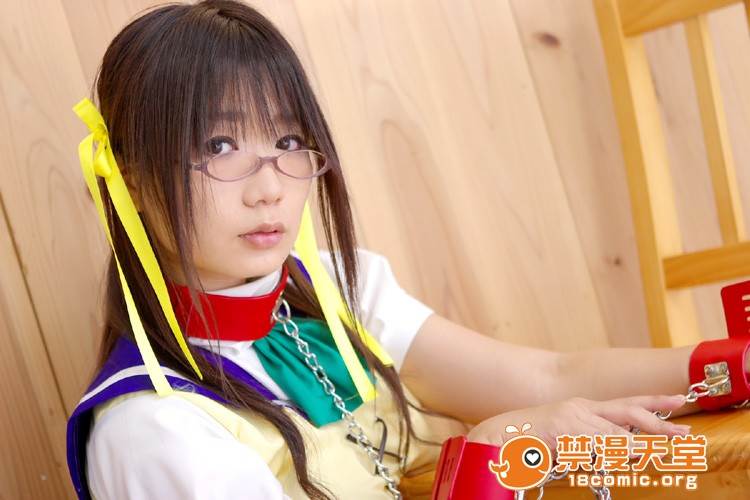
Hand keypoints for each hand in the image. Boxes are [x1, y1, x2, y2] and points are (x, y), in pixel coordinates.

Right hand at [466, 395, 689, 458]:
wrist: (495, 437)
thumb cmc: (529, 442)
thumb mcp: (566, 440)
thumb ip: (591, 444)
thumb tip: (621, 454)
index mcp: (581, 408)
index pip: (624, 403)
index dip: (653, 402)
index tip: (678, 401)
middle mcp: (580, 409)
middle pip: (628, 412)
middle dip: (658, 422)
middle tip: (684, 434)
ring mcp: (571, 419)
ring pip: (615, 434)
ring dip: (637, 447)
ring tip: (658, 455)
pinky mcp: (562, 432)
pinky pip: (594, 447)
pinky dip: (612, 454)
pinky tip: (625, 458)